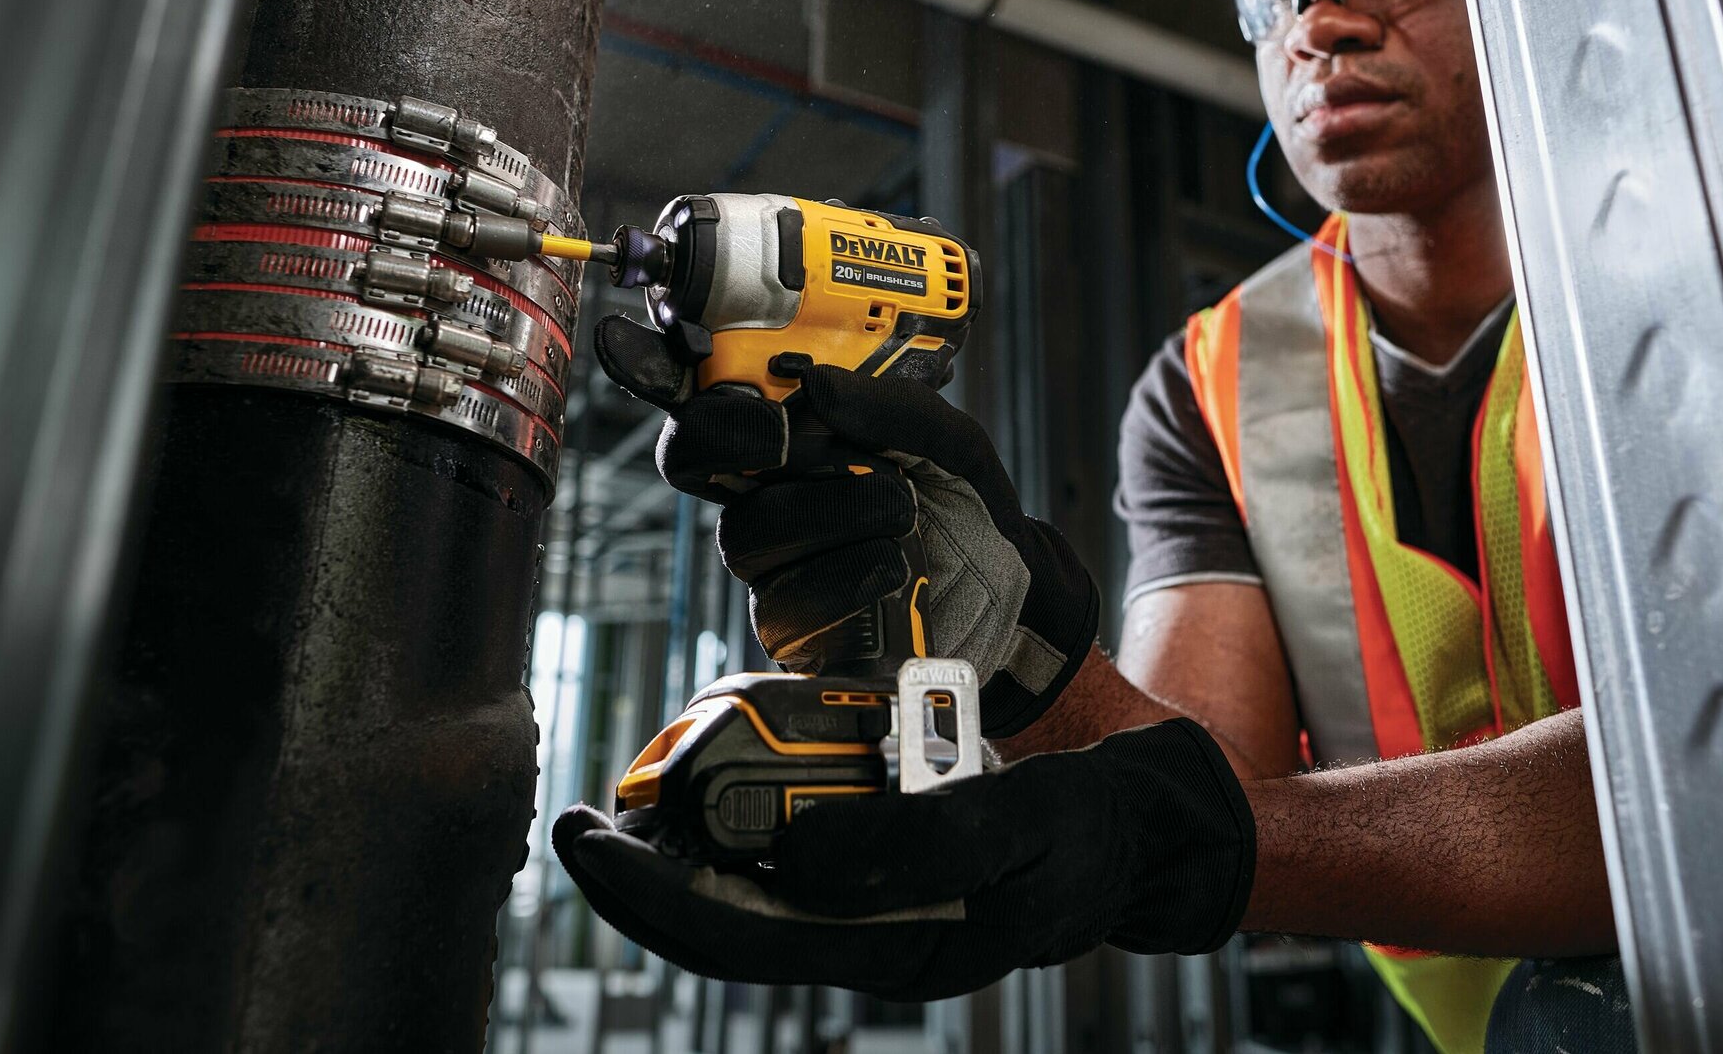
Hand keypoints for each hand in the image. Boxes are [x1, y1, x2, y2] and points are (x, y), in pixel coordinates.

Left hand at [552, 719, 1254, 999]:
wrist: (1142, 829)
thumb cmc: (1088, 832)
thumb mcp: (1024, 827)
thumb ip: (921, 847)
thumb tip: (800, 861)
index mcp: (894, 950)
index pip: (739, 935)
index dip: (650, 894)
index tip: (584, 841)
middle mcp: (869, 938)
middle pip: (725, 920)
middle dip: (645, 877)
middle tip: (580, 816)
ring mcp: (875, 906)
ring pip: (751, 889)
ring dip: (687, 850)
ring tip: (637, 795)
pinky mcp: (885, 870)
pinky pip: (794, 854)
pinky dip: (749, 818)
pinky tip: (730, 773)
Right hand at [595, 315, 1098, 737]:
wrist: (1012, 593)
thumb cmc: (966, 506)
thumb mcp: (949, 440)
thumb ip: (893, 406)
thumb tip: (817, 386)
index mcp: (787, 439)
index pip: (702, 408)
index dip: (664, 377)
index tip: (662, 357)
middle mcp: (764, 496)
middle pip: (700, 465)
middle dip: (758, 446)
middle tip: (824, 446)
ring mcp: (774, 566)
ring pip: (749, 536)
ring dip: (833, 512)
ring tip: (902, 509)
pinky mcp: (796, 630)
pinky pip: (789, 606)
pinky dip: (850, 577)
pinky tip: (895, 566)